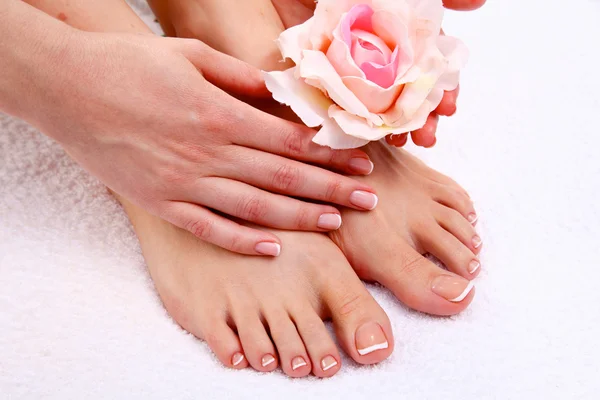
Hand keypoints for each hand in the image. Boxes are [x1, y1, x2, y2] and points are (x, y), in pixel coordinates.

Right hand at [32, 30, 377, 255]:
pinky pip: (210, 228)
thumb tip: (279, 93)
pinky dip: (243, 241)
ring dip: (300, 217)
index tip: (361, 164)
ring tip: (336, 222)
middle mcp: (207, 153)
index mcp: (217, 114)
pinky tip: (274, 248)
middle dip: (332, 189)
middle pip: (283, 177)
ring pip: (255, 208)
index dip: (331, 155)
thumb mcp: (188, 57)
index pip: (290, 141)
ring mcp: (183, 182)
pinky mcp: (161, 203)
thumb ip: (238, 78)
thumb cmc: (128, 66)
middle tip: (369, 201)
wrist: (65, 88)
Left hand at [270, 0, 485, 148]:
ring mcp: (342, 65)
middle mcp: (370, 51)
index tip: (451, 110)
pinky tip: (363, 139)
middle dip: (418, 117)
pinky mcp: (311, 75)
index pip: (424, 66)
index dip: (440, 89)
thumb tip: (481, 4)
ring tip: (402, 142)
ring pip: (371, 102)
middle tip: (428, 138)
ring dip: (388, 125)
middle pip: (401, 90)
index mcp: (392, 31)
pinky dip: (349, 123)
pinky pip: (332, 104)